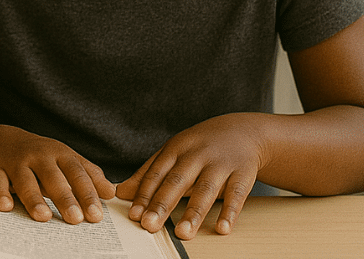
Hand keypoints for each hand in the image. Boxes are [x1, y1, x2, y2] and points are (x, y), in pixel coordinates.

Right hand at [0, 125, 116, 224]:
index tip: (95, 215)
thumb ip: (89, 175)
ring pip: (25, 180)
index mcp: (59, 154)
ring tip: (43, 217)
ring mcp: (15, 162)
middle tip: (75, 219)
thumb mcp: (66, 160)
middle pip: (53, 177)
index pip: (77, 174)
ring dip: (34, 198)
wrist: (1, 141)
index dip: (87, 194)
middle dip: (64, 198)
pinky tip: (5, 206)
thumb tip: (111, 193)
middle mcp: (38, 156)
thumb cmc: (41, 156)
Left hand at [115, 113, 265, 239]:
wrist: (242, 131)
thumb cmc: (200, 146)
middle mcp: (197, 155)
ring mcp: (221, 163)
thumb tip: (120, 193)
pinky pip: (237, 194)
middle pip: (177, 181)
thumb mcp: (172, 154)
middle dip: (162, 204)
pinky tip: (222, 228)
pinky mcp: (243, 173)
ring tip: (183, 233)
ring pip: (206, 190)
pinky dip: (230, 212)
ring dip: (194, 213)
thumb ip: (148, 174)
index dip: (144, 195)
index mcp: (176, 149)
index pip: (156, 174)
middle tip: (149, 225)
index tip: (134, 215)